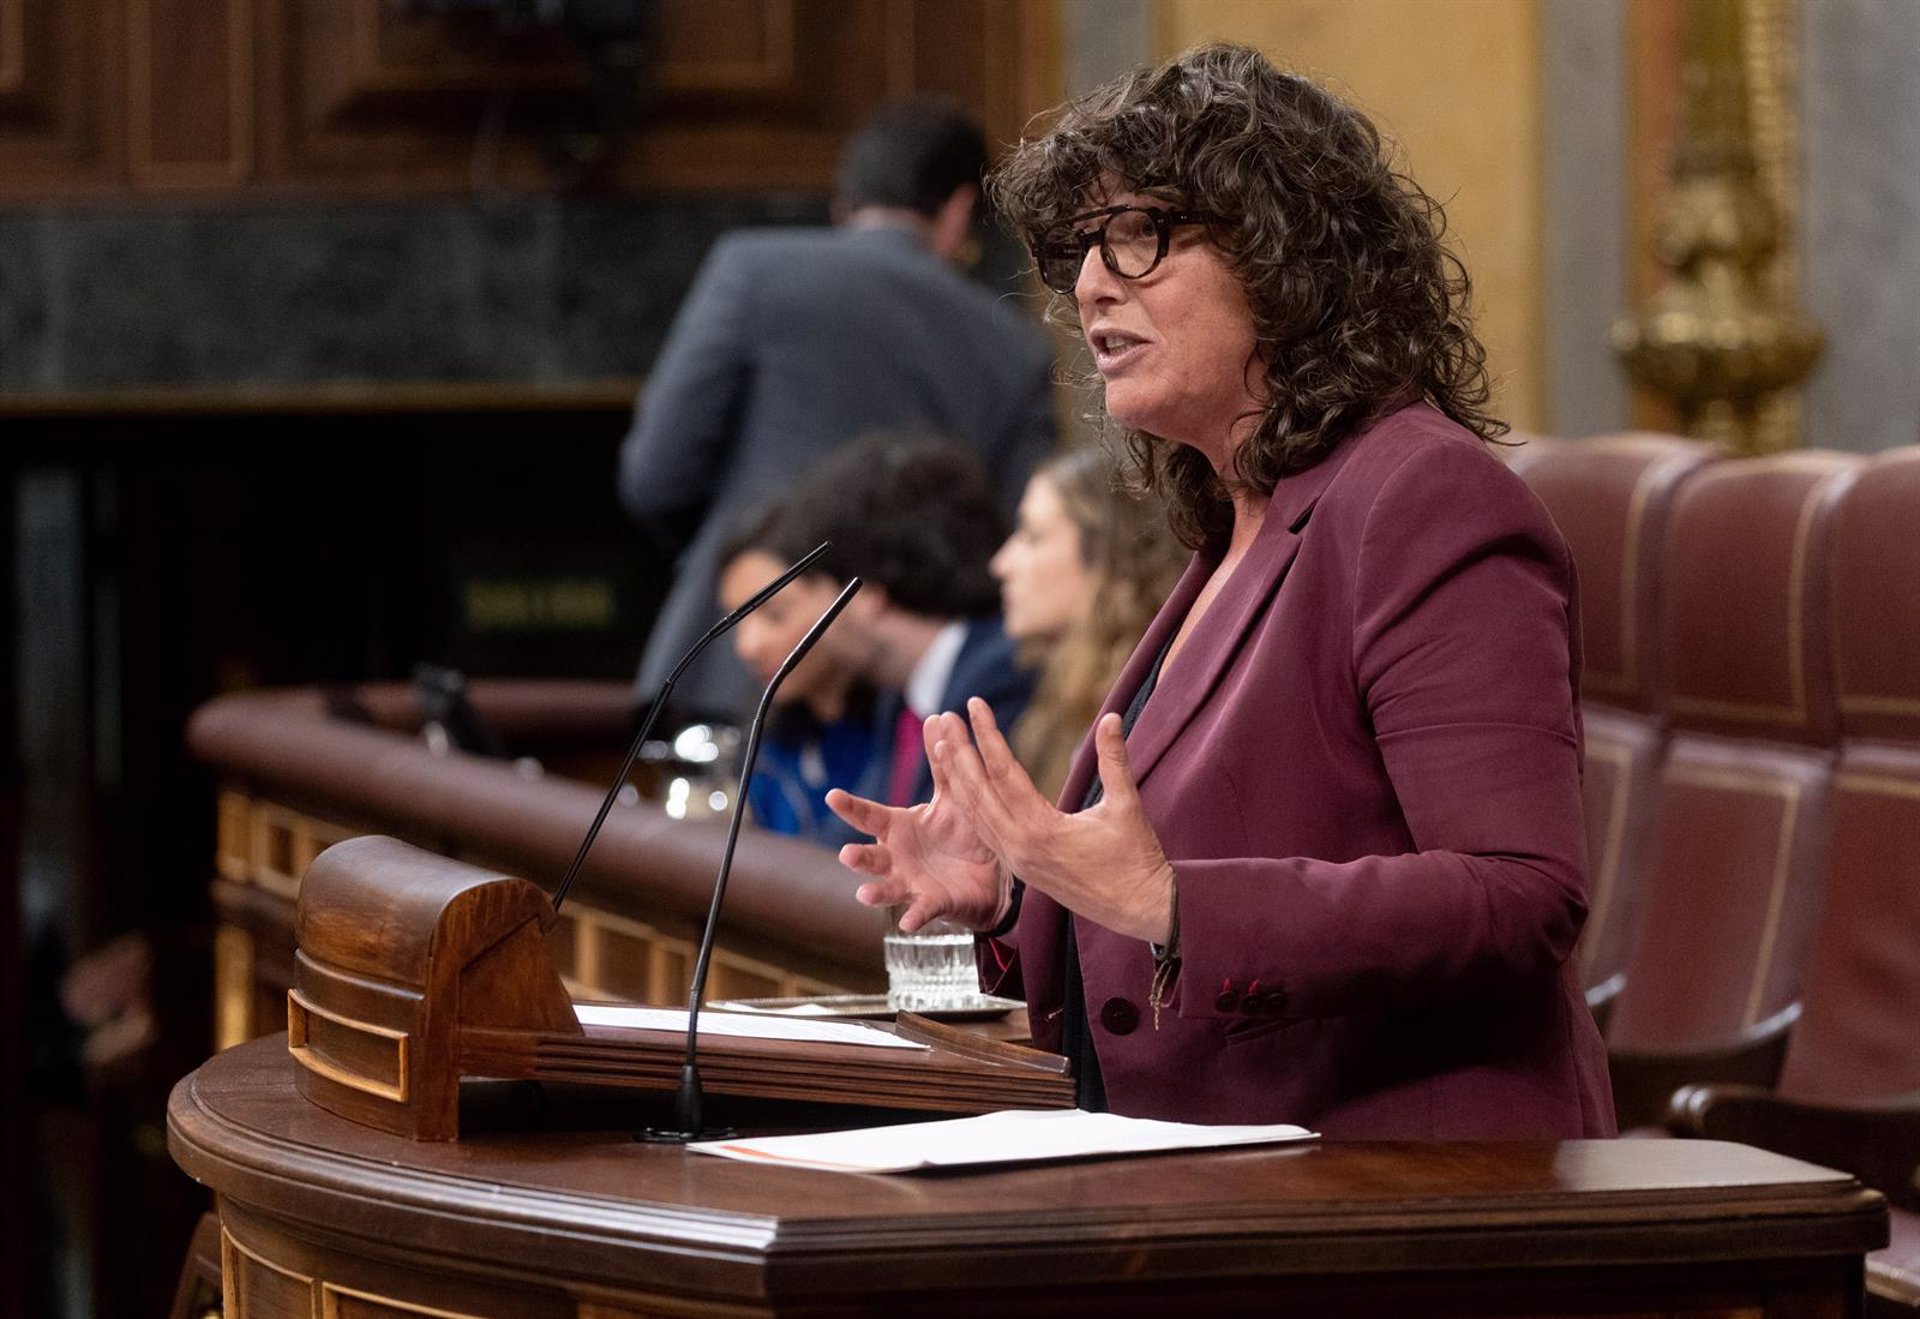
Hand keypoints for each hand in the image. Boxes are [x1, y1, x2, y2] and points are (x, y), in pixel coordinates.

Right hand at [825, 716, 1010, 932]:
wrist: (992, 873)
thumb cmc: (963, 832)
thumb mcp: (955, 795)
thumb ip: (943, 761)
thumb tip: (935, 716)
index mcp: (900, 828)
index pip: (870, 816)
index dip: (850, 807)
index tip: (832, 796)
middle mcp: (897, 857)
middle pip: (870, 855)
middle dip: (857, 856)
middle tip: (846, 855)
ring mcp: (910, 883)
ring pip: (886, 887)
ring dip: (874, 891)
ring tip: (864, 894)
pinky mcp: (931, 903)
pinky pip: (920, 912)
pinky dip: (913, 917)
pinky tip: (907, 923)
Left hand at [937, 700, 1174, 943]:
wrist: (1140, 909)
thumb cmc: (1136, 858)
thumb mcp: (1126, 806)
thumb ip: (1114, 760)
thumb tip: (1110, 717)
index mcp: (1042, 830)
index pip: (1004, 773)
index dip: (987, 735)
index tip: (973, 705)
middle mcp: (1020, 846)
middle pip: (978, 793)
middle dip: (958, 754)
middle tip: (943, 721)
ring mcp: (1017, 861)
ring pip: (976, 815)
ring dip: (958, 779)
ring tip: (942, 747)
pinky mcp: (1021, 869)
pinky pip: (986, 832)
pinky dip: (971, 806)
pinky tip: (962, 788)